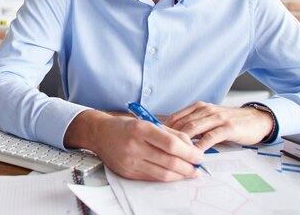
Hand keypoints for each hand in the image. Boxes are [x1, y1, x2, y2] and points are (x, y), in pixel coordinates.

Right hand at [64, 110, 203, 180]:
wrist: (100, 134)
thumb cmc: (125, 127)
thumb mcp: (147, 122)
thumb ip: (171, 133)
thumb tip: (191, 146)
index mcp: (140, 129)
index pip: (171, 145)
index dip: (189, 152)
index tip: (199, 155)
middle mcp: (134, 146)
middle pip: (170, 161)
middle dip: (189, 166)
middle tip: (197, 165)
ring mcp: (130, 162)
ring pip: (163, 174)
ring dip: (181, 175)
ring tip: (189, 171)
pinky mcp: (128, 173)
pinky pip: (153, 178)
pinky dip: (167, 177)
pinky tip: (174, 173)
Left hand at [165, 102, 273, 150]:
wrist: (255, 119)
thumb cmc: (229, 121)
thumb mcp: (209, 118)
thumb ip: (193, 123)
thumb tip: (172, 136)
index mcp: (198, 107)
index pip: (175, 117)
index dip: (164, 129)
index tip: (155, 140)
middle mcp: (205, 110)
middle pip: (182, 123)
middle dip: (169, 137)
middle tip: (160, 149)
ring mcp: (216, 118)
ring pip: (193, 128)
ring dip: (183, 142)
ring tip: (174, 153)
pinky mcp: (227, 127)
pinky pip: (210, 137)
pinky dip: (200, 146)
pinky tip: (195, 154)